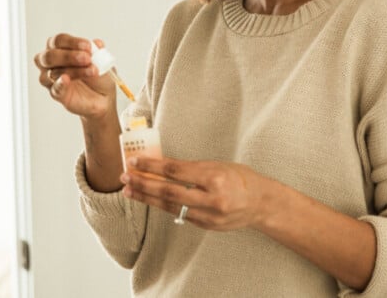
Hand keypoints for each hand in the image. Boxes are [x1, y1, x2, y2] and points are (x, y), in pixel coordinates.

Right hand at [34, 33, 115, 117]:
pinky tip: (66, 79)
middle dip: (68, 56)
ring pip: (53, 73)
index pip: (58, 40)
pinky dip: (60, 84)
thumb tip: (97, 43)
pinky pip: (54, 89)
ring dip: (73, 70)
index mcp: (60, 49)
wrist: (104, 96)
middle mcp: (52, 64)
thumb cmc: (97, 75)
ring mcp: (52, 80)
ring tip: (92, 71)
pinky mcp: (58, 95)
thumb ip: (97, 51)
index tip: (88, 46)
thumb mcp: (101, 59)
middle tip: (87, 58)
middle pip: (49, 56)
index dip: (72, 42)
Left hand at [120, 156, 266, 230]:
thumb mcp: (217, 165)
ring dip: (147, 198)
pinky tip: (150, 200)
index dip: (152, 166)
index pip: (175, 171)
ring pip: (171, 207)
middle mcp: (211, 198)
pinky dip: (163, 206)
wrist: (261, 202)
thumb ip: (191, 168)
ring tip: (130, 191)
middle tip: (125, 178)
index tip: (135, 161)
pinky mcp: (207, 226)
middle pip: (169, 192)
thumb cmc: (239, 177)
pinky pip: (180, 215)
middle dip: (143, 184)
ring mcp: (209, 215)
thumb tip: (162, 165)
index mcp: (214, 177)